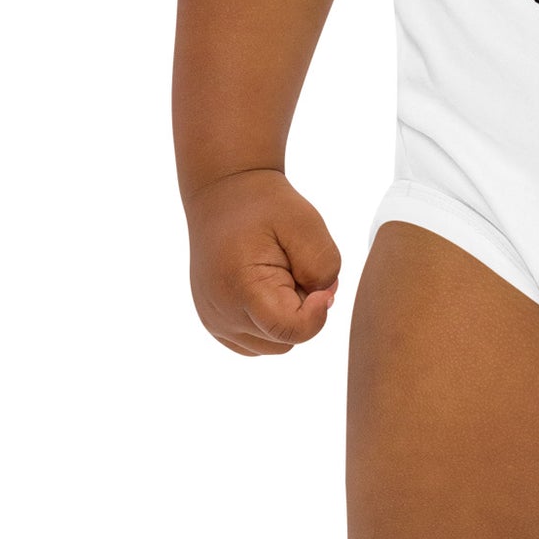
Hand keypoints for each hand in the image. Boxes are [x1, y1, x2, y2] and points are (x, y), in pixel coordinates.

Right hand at [184, 168, 342, 356]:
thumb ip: (323, 266)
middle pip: (284, 341)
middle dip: (303, 312)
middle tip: (297, 269)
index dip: (317, 313)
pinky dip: (271, 323)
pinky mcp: (215, 323)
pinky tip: (269, 288)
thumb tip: (324, 302)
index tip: (321, 284)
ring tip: (281, 276)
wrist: (225, 193)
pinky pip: (257, 341)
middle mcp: (222, 314)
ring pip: (272, 345)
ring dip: (287, 318)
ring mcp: (215, 322)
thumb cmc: (266, 206)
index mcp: (241, 289)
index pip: (290, 331)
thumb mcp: (306, 224)